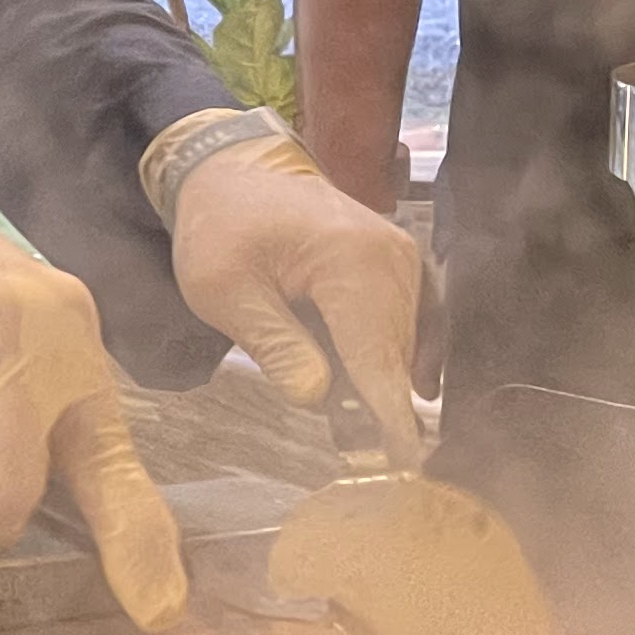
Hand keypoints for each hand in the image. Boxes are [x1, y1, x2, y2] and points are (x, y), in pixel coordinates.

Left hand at [167, 132, 428, 468]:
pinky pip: (415, 318)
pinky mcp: (398, 260)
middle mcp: (391, 254)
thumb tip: (317, 397)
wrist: (229, 172)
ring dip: (385, 379)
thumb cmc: (220, 227)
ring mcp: (401, 254)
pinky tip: (397, 388)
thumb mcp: (225, 292)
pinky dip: (402, 353)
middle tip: (360, 451)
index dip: (389, 414)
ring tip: (359, 420)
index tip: (403, 462)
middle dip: (381, 403)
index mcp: (350, 260)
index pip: (376, 354)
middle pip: (396, 352)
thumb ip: (274, 345)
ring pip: (407, 340)